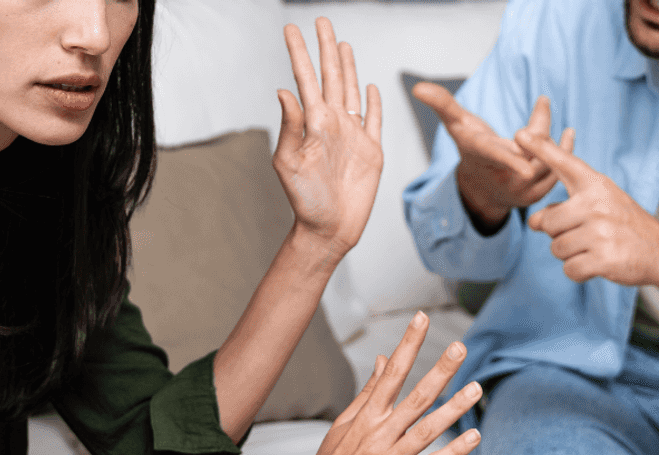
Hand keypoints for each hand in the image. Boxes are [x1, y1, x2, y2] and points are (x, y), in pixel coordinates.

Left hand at [275, 18, 383, 262]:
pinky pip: (374, 120)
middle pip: (331, 77)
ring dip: (348, 67)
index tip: (291, 29)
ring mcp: (353, 136)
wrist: (329, 228)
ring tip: (342, 44)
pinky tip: (371, 87)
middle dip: (325, 49)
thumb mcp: (289, 163)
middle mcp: (332, 124)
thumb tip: (284, 91)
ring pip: (352, 91)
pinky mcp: (371, 151)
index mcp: (312, 124)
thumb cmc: (305, 200)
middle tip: (321, 21)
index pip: (305, 79)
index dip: (299, 53)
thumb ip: (289, 127)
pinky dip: (374, 102)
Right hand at [288, 311, 482, 454]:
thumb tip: (385, 359)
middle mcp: (378, 436)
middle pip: (415, 397)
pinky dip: (454, 452)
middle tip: (460, 347)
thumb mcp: (343, 425)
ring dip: (454, 408)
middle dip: (440, 371)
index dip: (408, 345)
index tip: (421, 318)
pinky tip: (474, 436)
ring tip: (476, 388)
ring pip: (428, 430)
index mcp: (366, 418)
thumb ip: (369, 392)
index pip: (391, 374)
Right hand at [412, 84, 573, 231]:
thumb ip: (442, 104)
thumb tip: (418, 87)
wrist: (483, 188)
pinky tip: (568, 133)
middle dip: (540, 124)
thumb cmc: (472, 149)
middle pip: (531, 150)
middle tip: (542, 102)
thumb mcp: (457, 125)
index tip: (522, 146)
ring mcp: (520, 191)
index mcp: (482, 158)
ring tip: (548, 112)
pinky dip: (564, 150)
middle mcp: (501, 178)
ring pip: (547, 160)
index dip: (508, 154)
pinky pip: (557, 172)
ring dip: (551, 136)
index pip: (495, 154)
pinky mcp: (537, 195)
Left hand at [518, 130, 658, 318]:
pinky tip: (598, 263)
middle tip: (587, 234)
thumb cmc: (624, 226)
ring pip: (556, 248)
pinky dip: (579, 271)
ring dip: (570, 254)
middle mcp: (597, 204)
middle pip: (547, 223)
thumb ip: (563, 208)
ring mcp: (601, 231)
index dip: (540, 148)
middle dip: (560, 234)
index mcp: (596, 185)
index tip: (519, 133)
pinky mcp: (604, 258)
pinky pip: (569, 269)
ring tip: (595, 247)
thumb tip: (533, 222)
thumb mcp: (599, 205)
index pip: (564, 163)